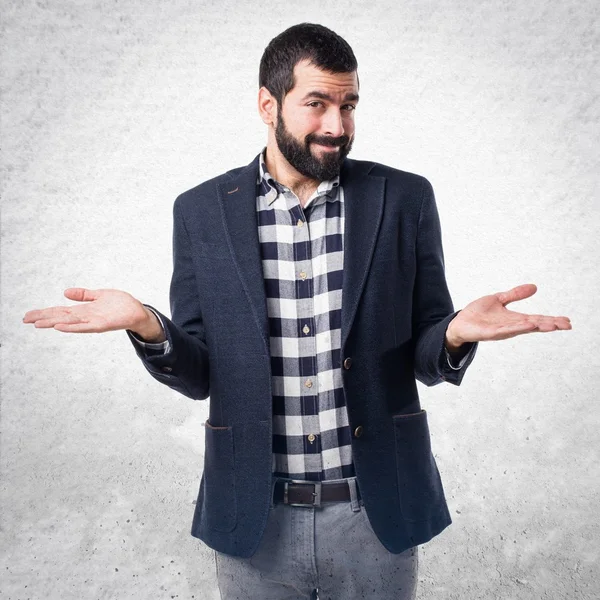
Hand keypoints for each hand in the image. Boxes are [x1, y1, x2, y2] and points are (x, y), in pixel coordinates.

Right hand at [22, 288, 162, 339]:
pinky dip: (72, 327)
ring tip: (38, 323)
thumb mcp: (100, 295)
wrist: (138, 312)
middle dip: (43, 318)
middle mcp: (85, 317)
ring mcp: (93, 322)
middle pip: (60, 317)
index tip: (28, 315)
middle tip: (25, 319)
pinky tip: (60, 327)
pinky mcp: (102, 325)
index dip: (44, 312)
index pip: (60, 311)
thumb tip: (65, 292)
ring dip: (53, 323)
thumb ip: (84, 295)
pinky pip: (84, 327)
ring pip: (69, 323)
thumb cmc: (120, 304)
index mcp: (84, 310)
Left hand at [446, 283, 571, 346]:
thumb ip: (515, 294)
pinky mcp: (490, 333)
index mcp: (514, 319)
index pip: (537, 319)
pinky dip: (516, 328)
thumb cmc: (479, 314)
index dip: (551, 320)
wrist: (460, 322)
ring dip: (536, 326)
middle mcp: (511, 326)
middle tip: (567, 325)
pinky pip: (505, 331)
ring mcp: (501, 331)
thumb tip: (534, 287)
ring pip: (521, 329)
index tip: (567, 321)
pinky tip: (527, 325)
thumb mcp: (499, 299)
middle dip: (550, 325)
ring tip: (550, 325)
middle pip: (534, 325)